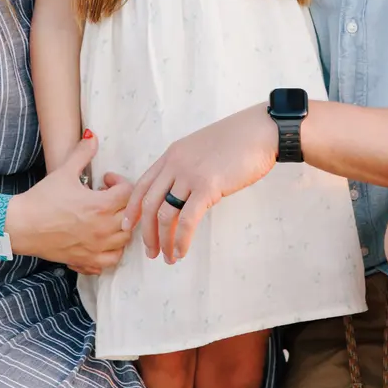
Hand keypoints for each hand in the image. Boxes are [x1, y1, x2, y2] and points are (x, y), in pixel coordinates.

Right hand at [12, 134, 130, 274]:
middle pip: (130, 217)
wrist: (20, 225)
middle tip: (109, 198)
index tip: (105, 181)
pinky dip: (111, 252)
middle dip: (123, 204)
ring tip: (108, 218)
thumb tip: (92, 136)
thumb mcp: (63, 171)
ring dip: (121, 228)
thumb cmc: (41, 198)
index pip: (128, 193)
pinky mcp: (86, 260)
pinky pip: (110, 261)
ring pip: (124, 240)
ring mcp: (96, 247)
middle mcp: (103, 229)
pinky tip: (101, 241)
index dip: (120, 182)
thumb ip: (82, 154)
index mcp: (100, 205)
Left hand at [124, 107, 276, 263]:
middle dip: (146, 232)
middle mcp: (175, 164)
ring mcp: (189, 175)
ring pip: (165, 214)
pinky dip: (181, 239)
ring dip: (163, 240)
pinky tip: (181, 251)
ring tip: (168, 257)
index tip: (127, 226)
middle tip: (150, 251)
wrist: (260, 131)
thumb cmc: (237, 141)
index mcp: (171, 155)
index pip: (142, 185)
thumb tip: (183, 193)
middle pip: (149, 203)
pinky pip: (187, 219)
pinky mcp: (207, 186)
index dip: (132, 209)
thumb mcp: (201, 150)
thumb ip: (187, 168)